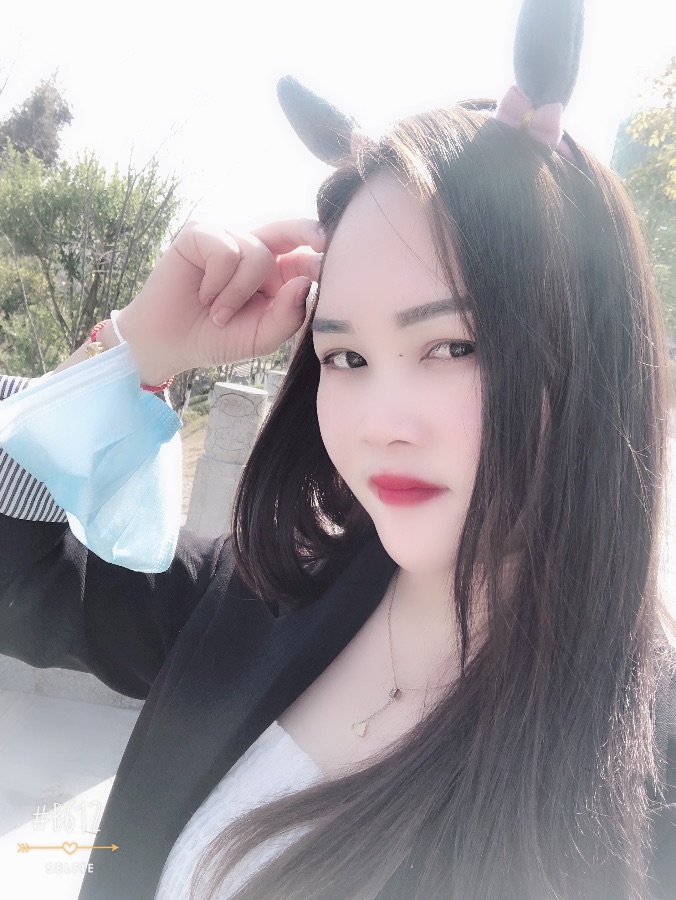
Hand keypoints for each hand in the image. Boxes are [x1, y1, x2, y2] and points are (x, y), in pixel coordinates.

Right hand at [115, 219, 324, 384]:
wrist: (172, 344)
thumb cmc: (219, 337)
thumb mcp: (263, 336)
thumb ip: (288, 315)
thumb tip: (305, 282)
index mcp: (276, 270)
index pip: (305, 254)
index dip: (320, 256)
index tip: (333, 260)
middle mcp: (254, 247)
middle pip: (290, 228)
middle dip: (308, 231)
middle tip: (323, 239)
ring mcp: (226, 236)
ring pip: (256, 252)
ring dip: (239, 292)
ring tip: (219, 311)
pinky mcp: (198, 233)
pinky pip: (226, 252)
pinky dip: (219, 282)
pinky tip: (205, 296)